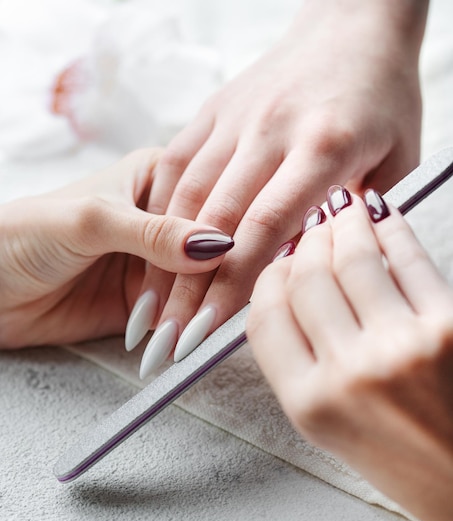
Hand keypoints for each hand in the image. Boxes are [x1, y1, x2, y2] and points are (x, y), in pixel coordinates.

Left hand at [0, 148, 232, 347]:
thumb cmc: (24, 233)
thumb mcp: (92, 220)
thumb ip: (153, 232)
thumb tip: (216, 244)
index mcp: (157, 176)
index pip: (208, 199)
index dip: (226, 228)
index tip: (242, 256)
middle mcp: (164, 218)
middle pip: (209, 246)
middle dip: (212, 278)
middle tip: (219, 306)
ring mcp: (158, 262)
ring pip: (198, 284)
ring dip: (198, 309)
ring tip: (200, 330)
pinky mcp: (149, 301)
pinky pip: (179, 314)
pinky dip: (185, 328)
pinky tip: (189, 339)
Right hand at [135, 0, 428, 376]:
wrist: (354, 25)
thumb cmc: (381, 96)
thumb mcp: (398, 160)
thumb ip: (360, 218)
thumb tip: (318, 267)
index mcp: (323, 147)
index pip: (266, 229)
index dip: (231, 287)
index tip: (207, 332)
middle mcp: (271, 131)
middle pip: (216, 222)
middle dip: (186, 289)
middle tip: (167, 339)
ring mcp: (236, 117)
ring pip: (186, 197)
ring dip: (161, 259)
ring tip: (149, 309)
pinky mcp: (214, 109)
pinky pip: (176, 163)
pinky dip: (158, 212)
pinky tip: (146, 250)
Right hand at [247, 188, 452, 520]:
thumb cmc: (405, 461)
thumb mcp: (328, 428)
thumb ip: (297, 362)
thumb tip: (289, 289)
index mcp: (310, 404)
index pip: (265, 317)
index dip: (266, 278)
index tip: (278, 263)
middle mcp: (350, 373)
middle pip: (305, 279)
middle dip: (305, 242)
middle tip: (312, 226)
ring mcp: (401, 345)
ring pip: (352, 258)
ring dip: (344, 223)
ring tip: (343, 208)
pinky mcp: (448, 324)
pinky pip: (408, 258)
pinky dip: (391, 227)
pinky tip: (382, 214)